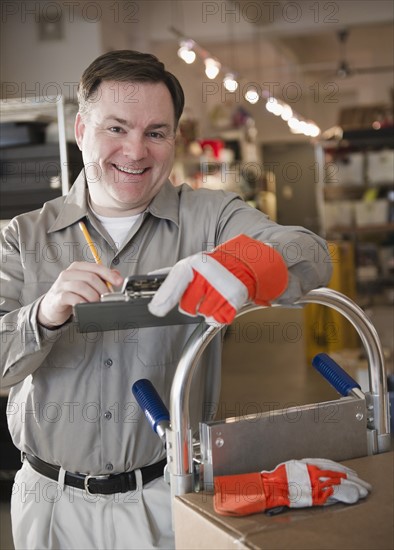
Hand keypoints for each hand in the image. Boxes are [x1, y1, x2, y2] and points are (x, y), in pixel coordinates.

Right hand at [37, 262, 123, 327]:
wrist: (51, 307)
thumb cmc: (71, 293)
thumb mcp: (86, 284)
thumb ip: (101, 278)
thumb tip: (117, 275)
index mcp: (78, 267)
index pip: (96, 267)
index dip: (109, 274)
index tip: (119, 282)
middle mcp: (69, 273)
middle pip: (91, 277)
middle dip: (103, 289)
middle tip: (106, 298)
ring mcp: (62, 285)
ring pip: (82, 287)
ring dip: (94, 296)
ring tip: (97, 303)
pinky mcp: (58, 297)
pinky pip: (73, 298)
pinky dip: (82, 302)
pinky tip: (86, 306)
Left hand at [148, 234, 287, 323]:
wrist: (256, 262)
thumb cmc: (224, 264)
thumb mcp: (197, 263)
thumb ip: (174, 276)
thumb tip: (153, 283)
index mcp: (197, 262)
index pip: (175, 280)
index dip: (164, 297)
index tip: (155, 309)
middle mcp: (209, 273)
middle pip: (187, 305)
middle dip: (192, 304)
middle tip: (203, 293)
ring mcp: (222, 286)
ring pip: (202, 313)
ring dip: (207, 309)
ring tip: (216, 295)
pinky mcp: (235, 298)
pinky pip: (217, 318)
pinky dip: (219, 314)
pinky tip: (224, 302)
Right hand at [214, 458, 370, 515]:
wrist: (269, 486)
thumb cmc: (276, 478)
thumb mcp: (291, 468)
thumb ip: (302, 469)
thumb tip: (310, 471)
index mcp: (306, 462)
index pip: (328, 463)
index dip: (341, 468)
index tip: (351, 472)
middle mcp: (312, 468)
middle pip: (337, 471)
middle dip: (351, 477)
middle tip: (362, 482)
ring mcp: (314, 479)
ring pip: (339, 481)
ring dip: (353, 486)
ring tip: (362, 490)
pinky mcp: (314, 491)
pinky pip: (333, 493)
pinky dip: (345, 494)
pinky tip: (353, 497)